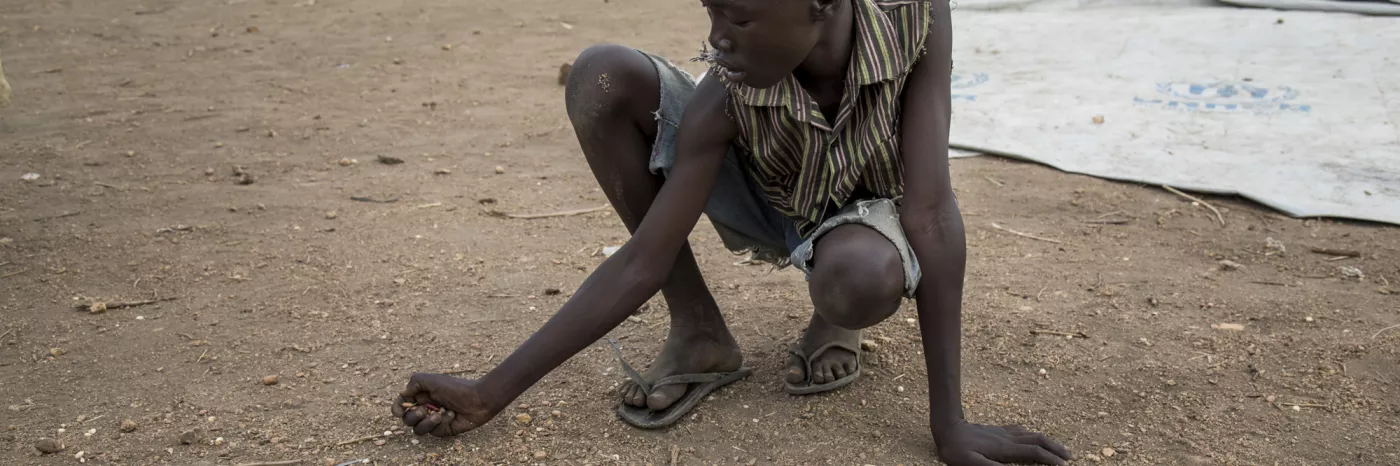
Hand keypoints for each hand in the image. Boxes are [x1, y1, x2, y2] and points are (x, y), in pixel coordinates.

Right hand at [390, 373, 500, 436]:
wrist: (478, 398)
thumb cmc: (456, 387)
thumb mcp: (433, 379)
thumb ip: (414, 383)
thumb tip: (402, 394)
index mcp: (421, 395)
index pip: (401, 404)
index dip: (397, 408)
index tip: (399, 411)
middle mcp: (426, 408)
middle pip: (407, 419)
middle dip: (413, 416)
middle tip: (424, 410)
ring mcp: (434, 420)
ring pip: (418, 429)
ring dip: (427, 422)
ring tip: (440, 414)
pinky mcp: (443, 429)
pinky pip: (434, 432)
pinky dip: (442, 423)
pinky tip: (452, 414)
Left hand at [935, 421, 1072, 465]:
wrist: (947, 429)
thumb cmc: (957, 450)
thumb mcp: (972, 464)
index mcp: (1005, 449)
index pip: (1034, 452)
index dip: (1050, 459)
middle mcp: (1008, 438)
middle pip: (1039, 440)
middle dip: (1056, 448)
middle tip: (1070, 456)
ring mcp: (1003, 432)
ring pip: (1032, 434)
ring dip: (1048, 441)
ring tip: (1059, 449)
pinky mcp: (998, 430)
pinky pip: (1021, 431)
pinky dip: (1033, 435)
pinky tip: (1033, 437)